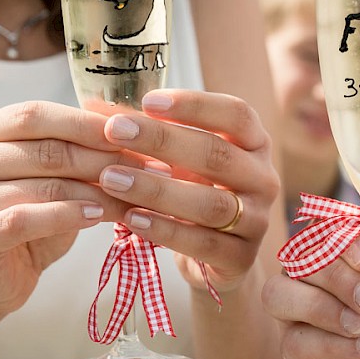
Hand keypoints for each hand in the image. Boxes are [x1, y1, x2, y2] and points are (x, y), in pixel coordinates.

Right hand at [0, 101, 134, 327]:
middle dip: (105, 159)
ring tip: (137, 196)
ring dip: (98, 192)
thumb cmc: (35, 217)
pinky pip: (25, 220)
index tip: (136, 133)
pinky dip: (67, 216)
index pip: (37, 114)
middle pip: (46, 150)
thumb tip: (139, 129)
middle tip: (150, 169)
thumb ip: (80, 150)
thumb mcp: (57, 176)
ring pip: (44, 186)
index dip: (88, 123)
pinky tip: (98, 217)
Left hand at [95, 88, 279, 293]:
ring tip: (112, 178)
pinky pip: (203, 242)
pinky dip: (165, 230)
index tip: (148, 100)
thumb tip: (95, 108)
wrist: (215, 257)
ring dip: (157, 189)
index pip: (236, 114)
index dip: (195, 105)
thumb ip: (152, 136)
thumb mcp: (181, 161)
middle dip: (163, 141)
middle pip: (218, 154)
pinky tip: (130, 219)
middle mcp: (264, 178)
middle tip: (115, 131)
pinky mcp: (242, 258)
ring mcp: (258, 220)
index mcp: (255, 144)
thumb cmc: (194, 193)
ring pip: (210, 203)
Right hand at [262, 232, 359, 358]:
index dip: (341, 238)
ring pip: (278, 296)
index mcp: (345, 247)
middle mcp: (315, 276)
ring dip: (322, 308)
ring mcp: (303, 315)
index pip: (323, 226)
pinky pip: (292, 344)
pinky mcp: (302, 357)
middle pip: (298, 259)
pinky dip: (331, 345)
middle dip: (339, 279)